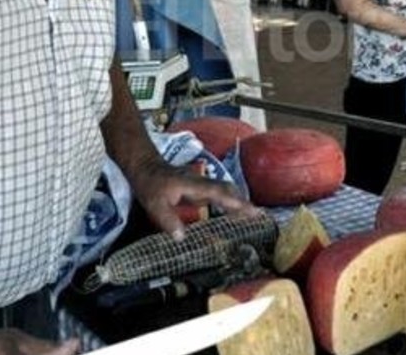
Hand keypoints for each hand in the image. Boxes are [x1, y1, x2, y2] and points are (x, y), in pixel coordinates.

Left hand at [128, 160, 257, 238]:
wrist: (145, 166)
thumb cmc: (150, 184)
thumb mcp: (154, 204)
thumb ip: (168, 220)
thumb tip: (181, 238)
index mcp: (194, 185)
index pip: (219, 194)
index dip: (236, 203)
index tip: (252, 211)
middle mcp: (202, 182)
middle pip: (228, 190)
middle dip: (244, 202)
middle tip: (260, 216)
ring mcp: (202, 184)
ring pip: (226, 190)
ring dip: (239, 201)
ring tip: (253, 215)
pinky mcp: (200, 188)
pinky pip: (220, 194)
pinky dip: (230, 202)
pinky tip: (233, 212)